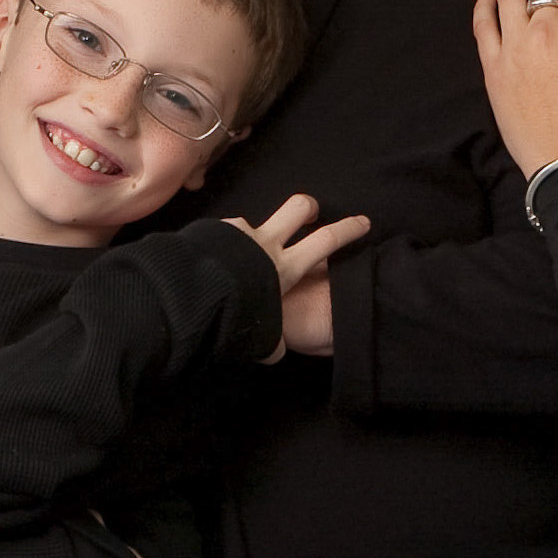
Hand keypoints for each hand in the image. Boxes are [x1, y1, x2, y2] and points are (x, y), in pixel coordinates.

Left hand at [222, 193, 371, 362]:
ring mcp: (238, 232)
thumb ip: (272, 339)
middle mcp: (265, 242)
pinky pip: (223, 233)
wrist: (194, 291)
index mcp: (285, 266)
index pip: (326, 241)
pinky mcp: (213, 231)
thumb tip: (275, 350)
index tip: (363, 223)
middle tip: (311, 214)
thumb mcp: (261, 334)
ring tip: (242, 253)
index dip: (348, 230)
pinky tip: (213, 258)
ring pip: (256, 220)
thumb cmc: (235, 311)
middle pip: (298, 208)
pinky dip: (223, 243)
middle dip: (309, 208)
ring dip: (254, 233)